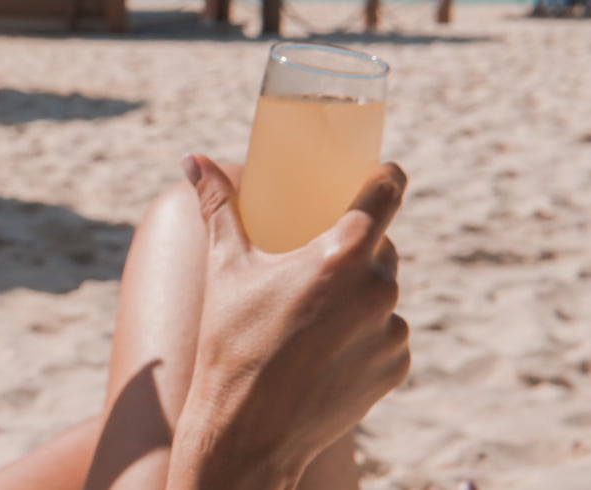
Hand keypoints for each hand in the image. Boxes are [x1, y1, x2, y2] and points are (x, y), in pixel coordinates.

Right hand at [169, 155, 409, 487]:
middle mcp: (377, 288)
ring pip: (383, 292)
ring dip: (359, 294)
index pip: (387, 191)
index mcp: (341, 254)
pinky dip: (364, 334)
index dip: (385, 176)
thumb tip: (194, 159)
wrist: (247, 432)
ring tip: (311, 317)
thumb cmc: (230, 343)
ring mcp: (391, 329)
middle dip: (354, 248)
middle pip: (381, 245)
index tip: (377, 173)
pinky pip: (387, 334)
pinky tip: (325, 349)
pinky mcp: (396, 365)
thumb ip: (217, 208)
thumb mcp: (225, 269)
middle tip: (314, 263)